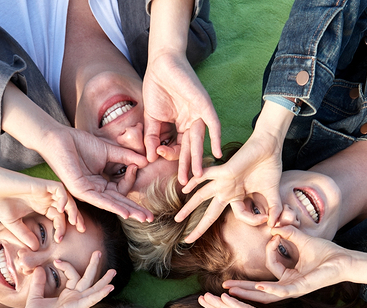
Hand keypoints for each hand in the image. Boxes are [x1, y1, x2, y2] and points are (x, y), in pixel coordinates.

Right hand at [0, 167, 82, 248]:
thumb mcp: (13, 224)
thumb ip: (25, 235)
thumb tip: (35, 248)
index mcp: (40, 206)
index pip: (58, 217)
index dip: (61, 229)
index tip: (58, 240)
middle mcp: (45, 198)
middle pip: (67, 208)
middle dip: (76, 219)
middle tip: (82, 230)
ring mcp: (44, 190)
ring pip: (67, 198)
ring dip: (73, 209)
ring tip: (75, 222)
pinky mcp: (41, 183)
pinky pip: (59, 189)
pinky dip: (63, 198)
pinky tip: (60, 209)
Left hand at [21, 251, 114, 307]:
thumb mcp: (34, 298)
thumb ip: (38, 284)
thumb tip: (39, 269)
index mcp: (66, 297)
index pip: (73, 275)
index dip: (67, 266)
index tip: (57, 261)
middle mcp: (74, 300)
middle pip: (88, 281)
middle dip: (94, 267)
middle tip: (98, 252)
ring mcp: (76, 305)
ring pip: (93, 290)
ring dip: (104, 281)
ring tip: (113, 271)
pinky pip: (90, 300)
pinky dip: (100, 294)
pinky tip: (109, 288)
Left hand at [36, 124, 152, 221]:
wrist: (59, 138)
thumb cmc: (80, 143)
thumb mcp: (108, 150)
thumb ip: (125, 157)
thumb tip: (145, 161)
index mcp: (100, 183)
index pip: (121, 188)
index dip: (131, 179)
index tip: (138, 165)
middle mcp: (94, 190)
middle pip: (118, 202)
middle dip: (135, 210)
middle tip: (150, 218)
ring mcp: (87, 192)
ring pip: (111, 204)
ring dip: (128, 211)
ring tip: (143, 218)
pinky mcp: (80, 190)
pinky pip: (100, 201)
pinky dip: (114, 206)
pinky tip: (126, 213)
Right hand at [143, 50, 220, 183]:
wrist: (161, 64)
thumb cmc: (156, 88)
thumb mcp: (151, 118)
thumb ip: (152, 137)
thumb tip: (149, 158)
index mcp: (180, 125)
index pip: (177, 147)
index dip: (169, 155)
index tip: (157, 156)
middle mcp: (192, 122)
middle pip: (190, 148)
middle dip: (187, 166)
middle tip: (186, 182)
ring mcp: (199, 115)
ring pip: (200, 141)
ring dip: (199, 158)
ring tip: (199, 174)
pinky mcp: (204, 105)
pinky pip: (213, 124)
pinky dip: (216, 138)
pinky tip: (217, 152)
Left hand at [174, 130, 283, 242]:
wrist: (270, 147)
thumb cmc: (269, 167)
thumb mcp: (272, 193)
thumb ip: (274, 209)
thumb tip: (275, 225)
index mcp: (238, 196)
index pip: (240, 216)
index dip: (252, 220)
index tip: (265, 219)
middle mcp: (227, 191)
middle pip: (210, 213)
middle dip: (199, 227)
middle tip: (187, 240)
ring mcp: (224, 181)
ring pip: (201, 196)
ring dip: (189, 208)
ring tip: (177, 219)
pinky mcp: (224, 170)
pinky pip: (205, 175)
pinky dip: (195, 180)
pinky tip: (184, 187)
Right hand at [222, 226, 366, 302]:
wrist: (344, 259)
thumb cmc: (326, 252)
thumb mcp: (302, 239)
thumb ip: (287, 233)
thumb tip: (274, 225)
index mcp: (289, 276)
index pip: (270, 266)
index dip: (270, 250)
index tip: (276, 235)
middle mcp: (289, 285)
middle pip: (260, 289)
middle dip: (241, 288)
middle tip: (223, 288)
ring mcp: (294, 289)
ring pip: (267, 294)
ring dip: (248, 292)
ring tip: (232, 291)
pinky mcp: (301, 289)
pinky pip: (282, 291)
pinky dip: (270, 288)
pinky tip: (260, 287)